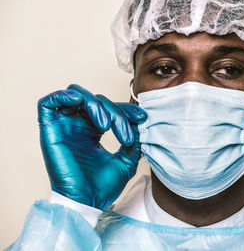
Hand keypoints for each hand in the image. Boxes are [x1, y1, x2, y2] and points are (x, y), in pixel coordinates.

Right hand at [38, 84, 146, 209]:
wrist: (87, 202)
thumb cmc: (102, 186)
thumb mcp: (126, 161)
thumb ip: (133, 142)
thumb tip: (140, 123)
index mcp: (93, 131)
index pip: (108, 109)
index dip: (125, 109)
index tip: (142, 118)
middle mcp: (78, 125)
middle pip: (96, 100)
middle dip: (115, 113)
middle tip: (126, 136)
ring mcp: (64, 126)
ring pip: (76, 95)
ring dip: (94, 103)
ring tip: (105, 126)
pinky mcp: (50, 130)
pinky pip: (48, 102)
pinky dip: (64, 96)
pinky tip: (80, 102)